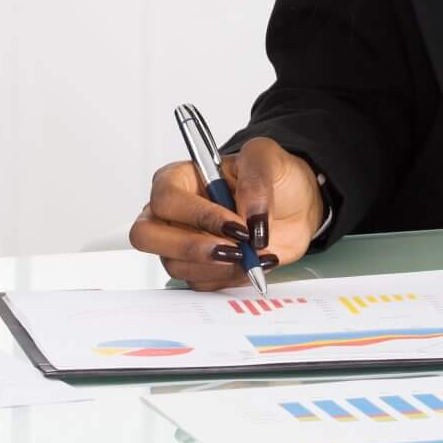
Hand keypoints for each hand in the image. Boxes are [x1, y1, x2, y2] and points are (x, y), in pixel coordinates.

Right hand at [128, 136, 323, 287]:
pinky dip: (230, 278)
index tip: (237, 226)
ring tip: (255, 256)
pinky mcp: (199, 268)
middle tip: (234, 251)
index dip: (199, 216)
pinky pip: (201, 284)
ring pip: (176, 265)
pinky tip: (255, 264)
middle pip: (148, 236)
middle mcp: (172, 212)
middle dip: (192, 248)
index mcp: (178, 178)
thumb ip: (257, 182)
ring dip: (219, 266)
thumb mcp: (267, 159)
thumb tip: (250, 219)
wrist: (295, 206)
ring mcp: (181, 243)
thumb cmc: (273, 176)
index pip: (167, 199)